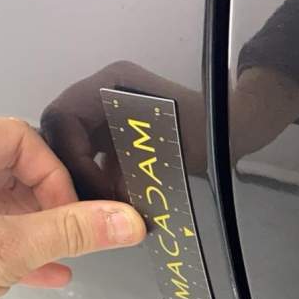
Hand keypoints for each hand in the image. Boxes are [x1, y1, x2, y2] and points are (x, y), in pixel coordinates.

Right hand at [40, 61, 298, 199]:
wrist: (236, 128)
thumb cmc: (208, 138)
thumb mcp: (165, 159)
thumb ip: (125, 182)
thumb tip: (98, 213)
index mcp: (111, 85)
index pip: (62, 118)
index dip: (71, 159)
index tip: (92, 193)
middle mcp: (103, 90)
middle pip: (62, 132)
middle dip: (72, 172)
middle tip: (89, 207)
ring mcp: (108, 108)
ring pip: (74, 145)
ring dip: (84, 177)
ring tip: (101, 208)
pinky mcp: (115, 128)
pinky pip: (91, 152)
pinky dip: (97, 177)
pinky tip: (112, 201)